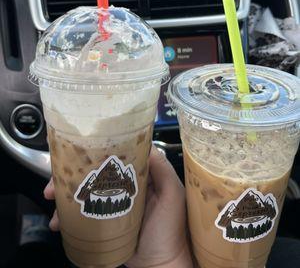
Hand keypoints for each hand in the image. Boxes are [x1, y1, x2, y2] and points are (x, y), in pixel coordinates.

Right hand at [44, 146, 193, 267]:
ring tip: (52, 202)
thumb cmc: (169, 230)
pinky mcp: (104, 222)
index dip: (93, 154)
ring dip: (65, 195)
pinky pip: (83, 213)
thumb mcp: (172, 195)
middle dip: (70, 175)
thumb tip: (145, 145)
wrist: (160, 265)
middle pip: (93, 173)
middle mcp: (123, 186)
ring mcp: (112, 204)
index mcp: (140, 176)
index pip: (114, 157)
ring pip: (85, 192)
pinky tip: (59, 222)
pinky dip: (68, 216)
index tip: (74, 155)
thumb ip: (163, 170)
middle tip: (54, 185)